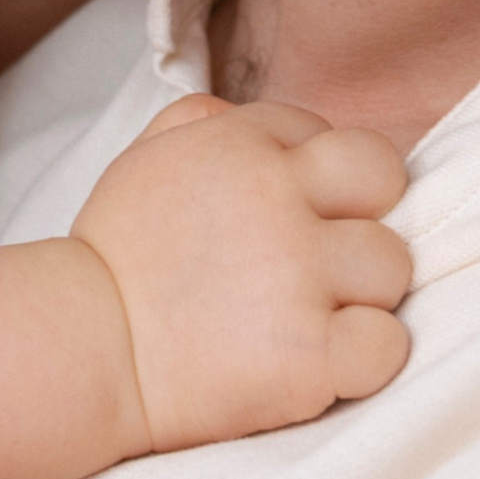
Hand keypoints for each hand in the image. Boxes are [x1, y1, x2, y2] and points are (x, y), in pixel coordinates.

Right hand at [71, 95, 411, 452]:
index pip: (326, 133)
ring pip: (392, 264)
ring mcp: (298, 275)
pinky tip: (317, 357)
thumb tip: (261, 121)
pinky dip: (362, 356)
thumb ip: (203, 121)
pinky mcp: (314, 353)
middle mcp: (274, 197)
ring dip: (358, 292)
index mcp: (236, 145)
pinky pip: (389, 344)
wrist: (87, 349)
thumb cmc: (118, 259)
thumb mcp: (144, 160)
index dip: (313, 177)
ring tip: (302, 312)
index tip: (278, 215)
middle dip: (365, 210)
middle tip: (323, 254)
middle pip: (383, 176)